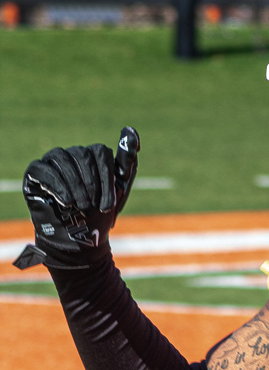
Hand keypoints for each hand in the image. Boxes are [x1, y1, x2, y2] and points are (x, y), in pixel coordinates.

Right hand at [15, 126, 139, 270]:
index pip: (100, 152)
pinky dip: (57, 186)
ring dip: (74, 185)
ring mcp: (52, 162)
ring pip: (61, 157)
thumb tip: (131, 131)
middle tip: (92, 207)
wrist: (79, 239)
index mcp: (92, 155)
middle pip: (82, 154)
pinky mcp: (35, 172)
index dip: (105, 178)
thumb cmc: (99, 212)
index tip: (108, 204)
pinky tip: (66, 202)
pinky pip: (43, 169)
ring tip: (80, 206)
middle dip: (91, 184)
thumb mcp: (119, 188)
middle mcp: (71, 154)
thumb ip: (126, 161)